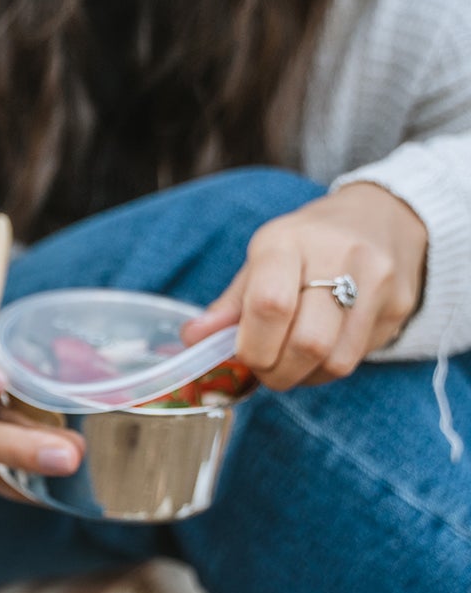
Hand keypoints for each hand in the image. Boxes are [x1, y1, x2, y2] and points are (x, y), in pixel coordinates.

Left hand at [181, 183, 426, 389]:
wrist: (383, 217)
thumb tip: (192, 339)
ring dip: (303, 376)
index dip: (251, 347)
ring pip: (336, 360)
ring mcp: (377, 281)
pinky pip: (357, 359)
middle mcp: (338, 256)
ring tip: (290, 363)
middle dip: (276, 371)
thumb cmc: (307, 245)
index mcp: (289, 241)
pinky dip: (326, 370)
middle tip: (265, 370)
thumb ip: (229, 304)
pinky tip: (317, 355)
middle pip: (307, 342)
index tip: (243, 355)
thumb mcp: (262, 260)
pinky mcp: (399, 306)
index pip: (269, 305)